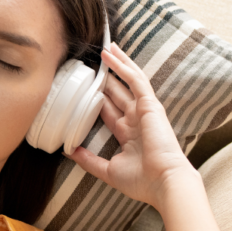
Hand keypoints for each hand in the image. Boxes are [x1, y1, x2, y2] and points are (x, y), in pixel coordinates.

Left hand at [68, 42, 196, 210]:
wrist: (162, 183)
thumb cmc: (141, 181)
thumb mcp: (107, 170)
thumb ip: (88, 160)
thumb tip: (69, 151)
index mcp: (127, 134)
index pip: (109, 110)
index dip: (98, 97)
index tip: (85, 87)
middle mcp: (135, 120)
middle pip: (118, 92)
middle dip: (107, 76)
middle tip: (94, 60)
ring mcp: (144, 111)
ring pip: (128, 80)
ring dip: (117, 64)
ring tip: (106, 47)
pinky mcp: (150, 105)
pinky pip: (136, 81)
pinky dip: (125, 66)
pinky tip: (114, 54)